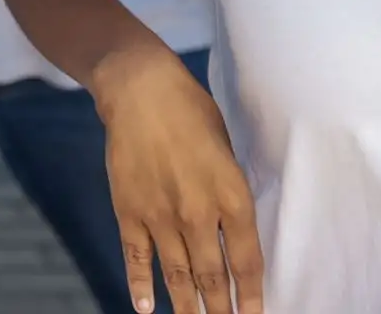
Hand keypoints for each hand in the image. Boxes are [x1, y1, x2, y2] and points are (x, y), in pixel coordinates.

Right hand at [97, 51, 263, 313]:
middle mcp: (198, 212)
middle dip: (221, 310)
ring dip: (187, 306)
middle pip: (213, 277)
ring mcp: (160, 213)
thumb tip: (232, 229)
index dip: (252, 297)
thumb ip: (230, 193)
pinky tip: (144, 307)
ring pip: (177, 273)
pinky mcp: (128, 208)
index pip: (247, 262)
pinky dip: (139, 283)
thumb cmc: (191, 112)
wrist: (139, 88)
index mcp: (232, 196)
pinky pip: (136, 255)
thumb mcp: (227, 150)